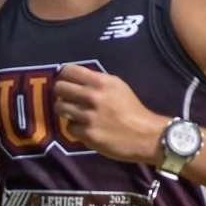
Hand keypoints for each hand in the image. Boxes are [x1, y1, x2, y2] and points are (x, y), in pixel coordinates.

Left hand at [50, 64, 168, 164]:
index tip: (66, 82)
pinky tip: (85, 128)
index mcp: (101, 82)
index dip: (63, 76)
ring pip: (60, 108)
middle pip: (59, 88)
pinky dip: (75, 128)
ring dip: (65, 111)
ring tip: (74, 114)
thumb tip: (75, 79)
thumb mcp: (117, 86)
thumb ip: (97, 81)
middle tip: (67, 99)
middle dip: (61, 93)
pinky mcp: (87, 134)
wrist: (145, 135)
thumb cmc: (132, 109)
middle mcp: (93, 96)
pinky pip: (69, 127)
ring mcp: (88, 116)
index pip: (68, 71)